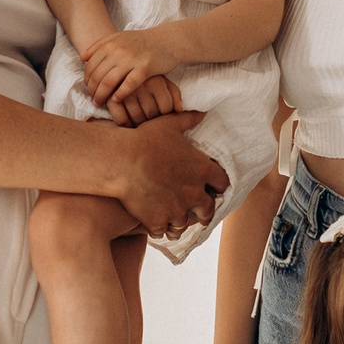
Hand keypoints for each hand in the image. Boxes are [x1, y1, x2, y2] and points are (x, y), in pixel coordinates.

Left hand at [82, 27, 178, 105]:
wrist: (168, 40)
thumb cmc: (142, 42)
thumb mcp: (120, 37)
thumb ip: (100, 45)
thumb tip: (82, 58)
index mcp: (110, 43)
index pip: (91, 65)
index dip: (87, 80)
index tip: (88, 89)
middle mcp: (119, 50)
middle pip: (98, 75)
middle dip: (92, 91)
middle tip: (93, 100)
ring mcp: (132, 59)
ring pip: (109, 81)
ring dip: (102, 95)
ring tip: (100, 103)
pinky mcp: (145, 68)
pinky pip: (128, 85)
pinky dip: (119, 95)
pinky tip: (116, 101)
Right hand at [104, 75, 185, 125]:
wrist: (117, 68)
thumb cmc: (145, 79)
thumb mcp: (162, 82)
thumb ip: (174, 94)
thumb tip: (179, 110)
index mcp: (156, 80)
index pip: (167, 108)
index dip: (166, 116)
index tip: (161, 116)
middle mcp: (141, 85)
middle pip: (152, 115)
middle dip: (152, 122)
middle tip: (150, 121)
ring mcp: (125, 92)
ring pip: (137, 119)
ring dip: (139, 124)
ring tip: (139, 122)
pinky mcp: (110, 98)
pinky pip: (121, 119)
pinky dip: (125, 124)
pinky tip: (127, 122)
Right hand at [111, 113, 227, 241]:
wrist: (120, 161)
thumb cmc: (144, 140)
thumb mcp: (168, 125)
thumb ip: (188, 120)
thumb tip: (203, 113)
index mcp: (201, 170)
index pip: (223, 183)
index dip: (219, 186)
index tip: (214, 188)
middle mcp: (193, 193)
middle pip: (208, 210)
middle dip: (204, 211)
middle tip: (199, 211)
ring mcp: (176, 210)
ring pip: (184, 223)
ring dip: (179, 220)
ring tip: (172, 217)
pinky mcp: (158, 221)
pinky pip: (163, 231)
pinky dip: (159, 228)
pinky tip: (154, 222)